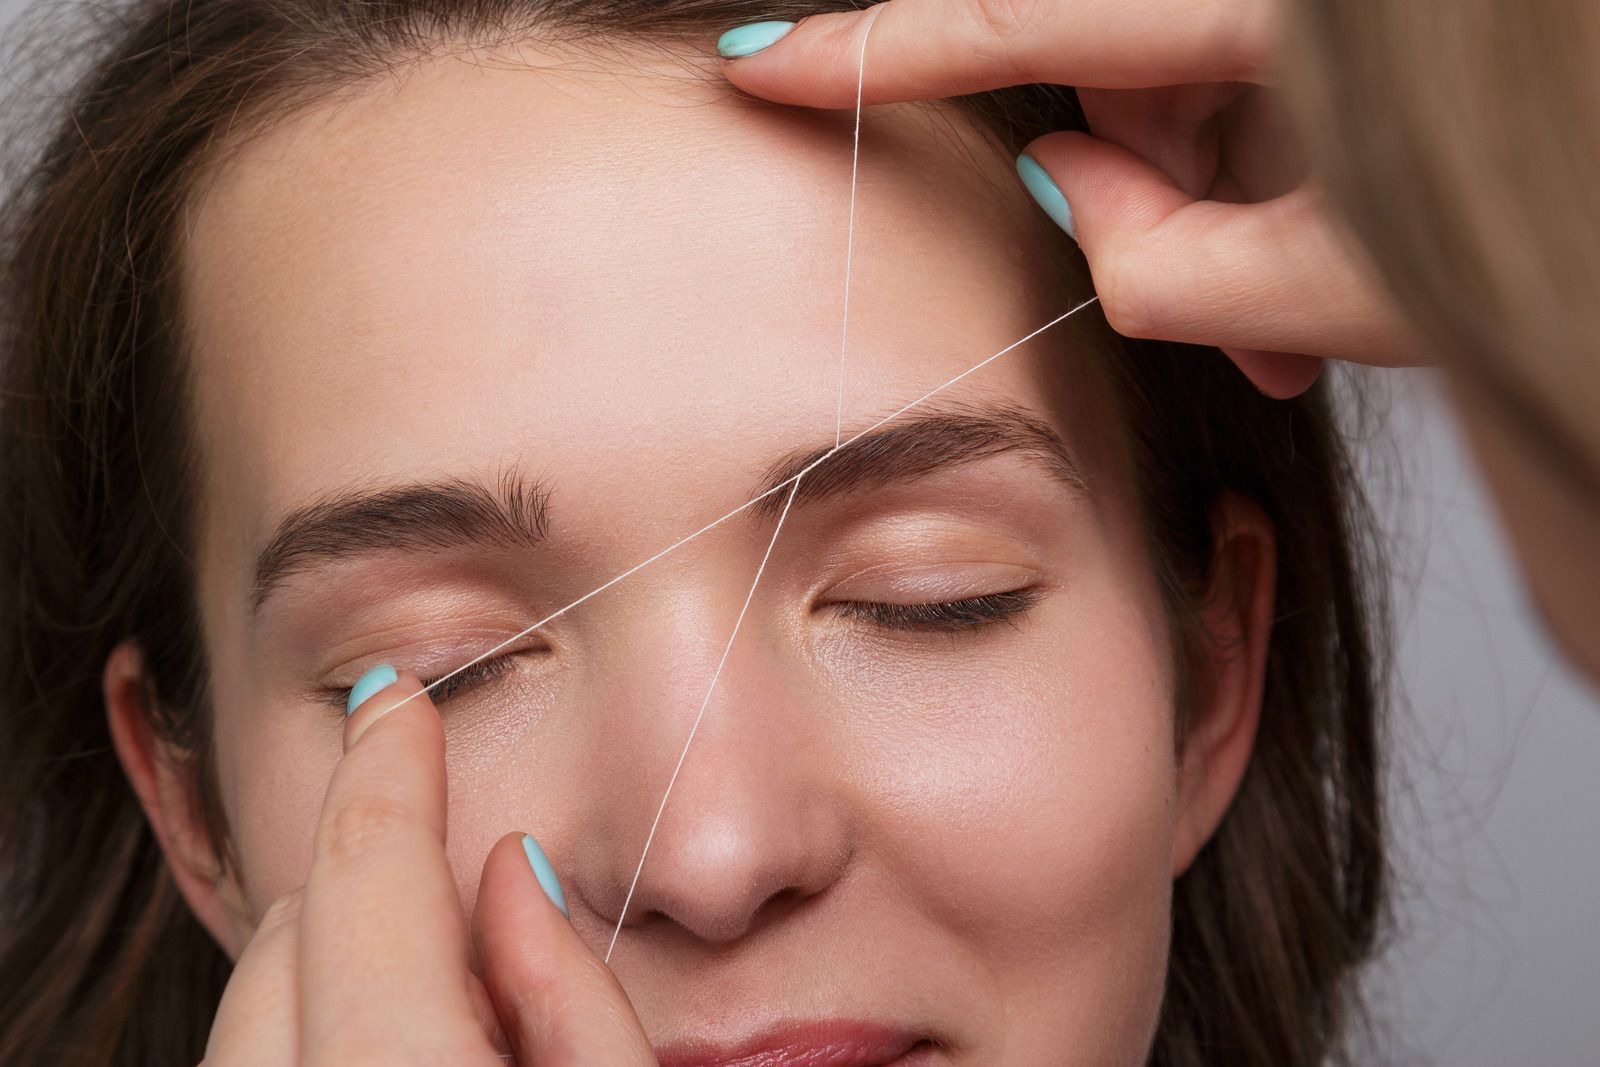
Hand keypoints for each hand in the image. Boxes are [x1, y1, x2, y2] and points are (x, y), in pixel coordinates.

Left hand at [201, 670, 654, 1065]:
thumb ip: (578, 1008)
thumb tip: (515, 876)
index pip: (368, 880)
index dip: (388, 767)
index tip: (396, 697)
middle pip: (284, 935)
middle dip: (368, 893)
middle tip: (480, 926)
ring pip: (251, 1007)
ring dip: (333, 971)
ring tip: (449, 1019)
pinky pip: (257, 1064)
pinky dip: (314, 1039)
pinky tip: (405, 1065)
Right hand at [717, 0, 1426, 397]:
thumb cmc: (1544, 211)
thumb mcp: (1347, 280)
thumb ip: (1166, 260)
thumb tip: (1067, 195)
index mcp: (1262, 2)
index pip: (1012, 21)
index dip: (869, 53)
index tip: (760, 65)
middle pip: (1115, 63)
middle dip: (1139, 188)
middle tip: (1218, 318)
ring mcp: (1300, 0)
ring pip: (1192, 77)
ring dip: (1223, 199)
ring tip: (1300, 324)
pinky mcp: (1330, 20)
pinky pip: (1260, 69)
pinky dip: (1274, 166)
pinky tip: (1330, 269)